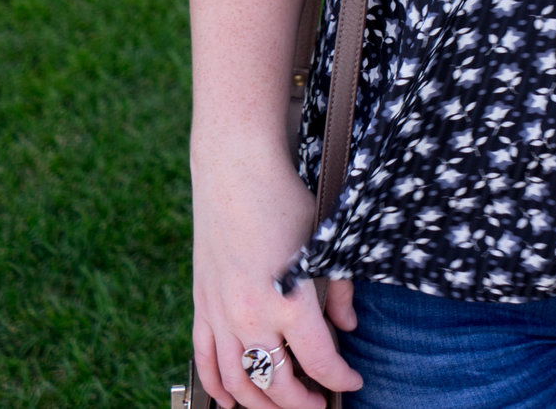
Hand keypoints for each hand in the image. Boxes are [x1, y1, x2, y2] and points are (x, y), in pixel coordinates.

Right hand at [191, 152, 365, 408]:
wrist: (235, 170)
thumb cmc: (285, 200)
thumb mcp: (324, 242)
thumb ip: (339, 290)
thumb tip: (349, 328)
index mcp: (289, 300)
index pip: (320, 362)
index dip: (340, 379)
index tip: (353, 382)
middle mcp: (252, 316)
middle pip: (277, 384)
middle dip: (302, 403)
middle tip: (320, 405)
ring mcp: (222, 315)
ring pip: (238, 383)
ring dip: (261, 405)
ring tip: (283, 407)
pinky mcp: (202, 306)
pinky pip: (206, 362)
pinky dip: (218, 388)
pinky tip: (231, 401)